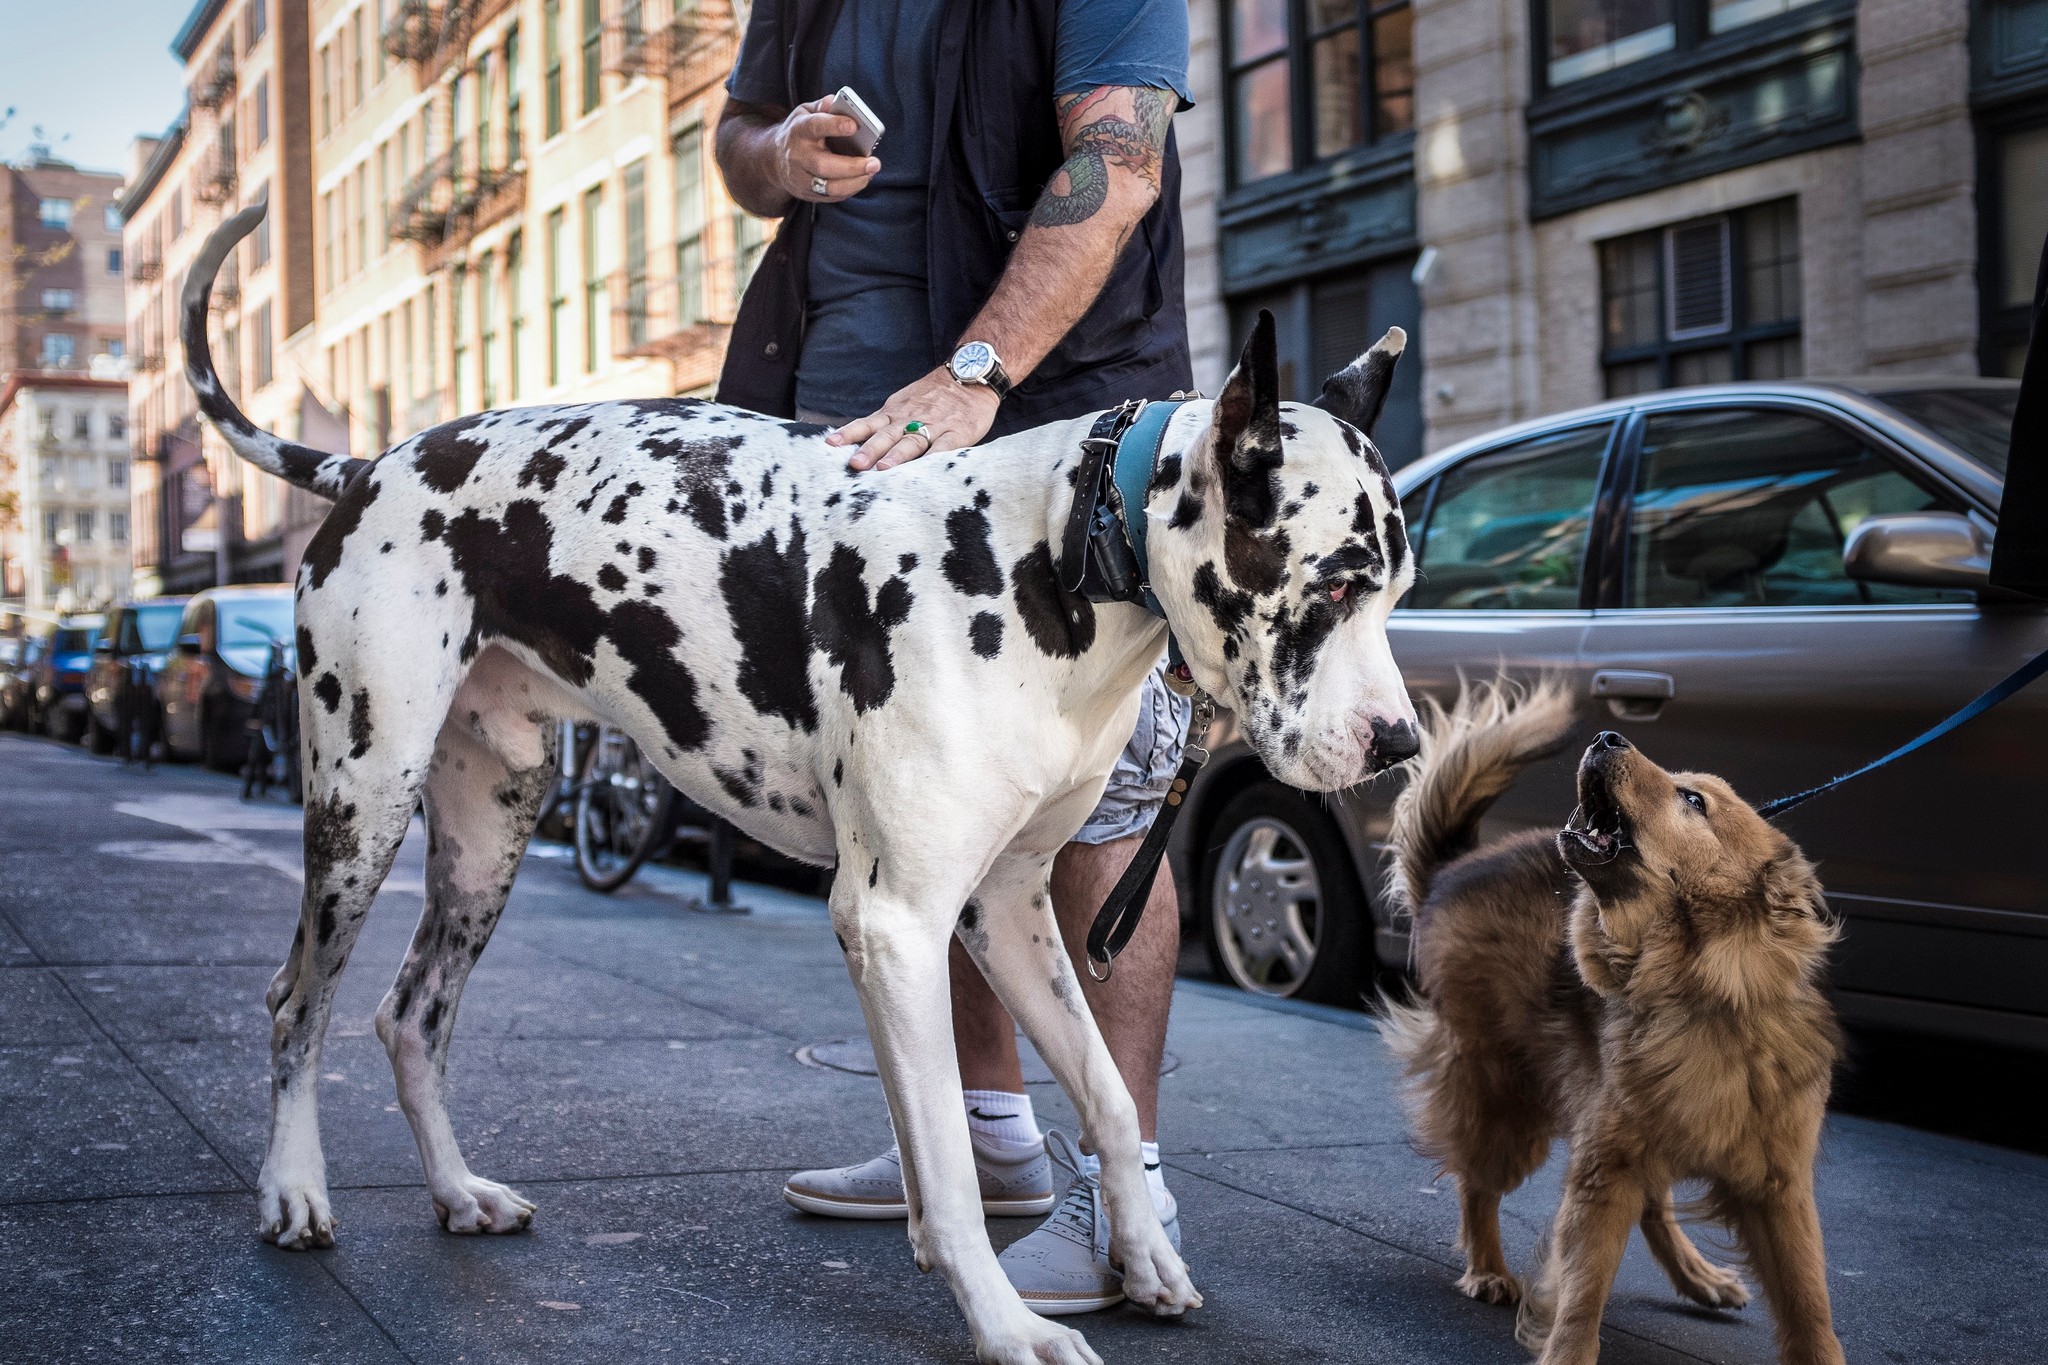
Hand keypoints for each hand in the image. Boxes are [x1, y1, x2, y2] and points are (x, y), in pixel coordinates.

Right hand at [774, 98, 880, 202]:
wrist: (775, 160)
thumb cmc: (799, 132)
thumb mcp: (805, 113)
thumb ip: (822, 107)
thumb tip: (835, 101)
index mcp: (798, 130)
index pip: (815, 126)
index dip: (834, 125)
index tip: (854, 125)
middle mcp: (797, 156)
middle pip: (823, 165)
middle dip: (851, 166)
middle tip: (874, 163)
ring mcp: (800, 178)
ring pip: (829, 187)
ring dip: (854, 182)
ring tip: (871, 173)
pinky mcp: (807, 194)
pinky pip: (832, 197)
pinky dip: (850, 189)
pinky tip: (862, 179)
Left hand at [828, 367, 1002, 470]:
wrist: (969, 376)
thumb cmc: (934, 395)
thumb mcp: (904, 401)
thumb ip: (887, 421)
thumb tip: (858, 441)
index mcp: (896, 412)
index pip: (868, 423)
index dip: (849, 433)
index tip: (831, 444)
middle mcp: (911, 418)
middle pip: (887, 435)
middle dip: (869, 450)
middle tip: (855, 464)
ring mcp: (934, 425)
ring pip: (912, 441)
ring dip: (896, 456)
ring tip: (883, 469)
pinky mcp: (957, 432)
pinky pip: (944, 446)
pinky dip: (934, 458)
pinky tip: (925, 470)